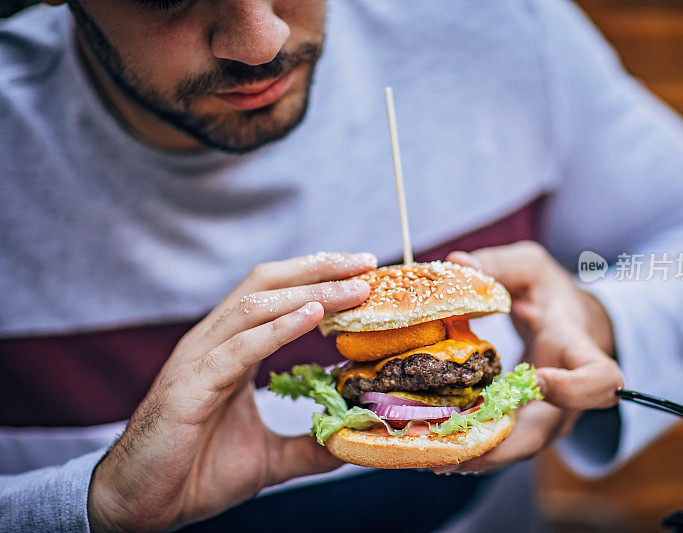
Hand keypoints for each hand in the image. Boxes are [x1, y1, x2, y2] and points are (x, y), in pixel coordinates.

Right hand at [87, 252, 375, 531]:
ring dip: (310, 293)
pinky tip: (312, 315)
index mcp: (229, 348)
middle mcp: (212, 343)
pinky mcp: (189, 387)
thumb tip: (350, 440)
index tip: (363, 273)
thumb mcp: (268, 456)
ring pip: (255, 306)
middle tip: (365, 264)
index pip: (276, 295)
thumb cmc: (195, 472)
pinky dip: (277, 328)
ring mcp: (198, 361)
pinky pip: (238, 348)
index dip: (318, 278)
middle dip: (319, 270)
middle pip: (267, 284)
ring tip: (353, 289)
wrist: (141, 506)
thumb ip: (308, 444)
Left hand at [436, 242, 623, 472]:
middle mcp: (565, 394)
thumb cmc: (552, 295)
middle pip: (545, 433)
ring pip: (516, 448)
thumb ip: (498, 264)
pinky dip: (470, 448)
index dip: (576, 387)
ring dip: (476, 455)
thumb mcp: (531, 267)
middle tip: (455, 454)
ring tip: (432, 456)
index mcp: (575, 349)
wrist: (571, 327)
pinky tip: (433, 447)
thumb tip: (458, 263)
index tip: (540, 380)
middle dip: (500, 448)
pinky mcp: (521, 423)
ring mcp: (544, 415)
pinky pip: (501, 443)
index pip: (599, 378)